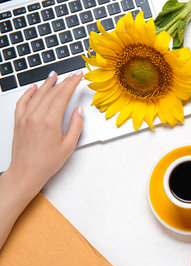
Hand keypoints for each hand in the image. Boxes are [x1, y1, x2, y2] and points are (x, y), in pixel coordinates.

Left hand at [5, 70, 83, 200]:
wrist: (26, 172)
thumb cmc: (46, 163)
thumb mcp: (68, 146)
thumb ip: (76, 126)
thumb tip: (79, 112)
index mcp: (50, 122)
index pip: (63, 95)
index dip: (72, 83)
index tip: (78, 76)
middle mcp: (36, 116)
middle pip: (51, 92)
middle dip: (63, 82)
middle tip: (72, 75)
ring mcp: (25, 118)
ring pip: (37, 94)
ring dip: (47, 83)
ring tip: (54, 75)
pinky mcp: (18, 121)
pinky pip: (23, 102)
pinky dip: (29, 92)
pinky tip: (34, 88)